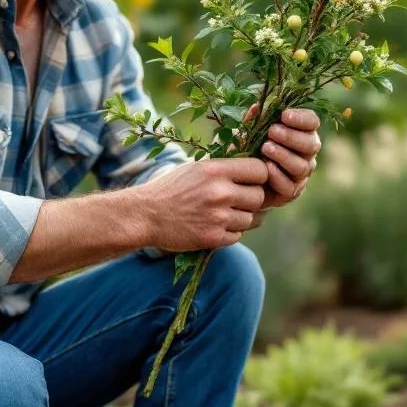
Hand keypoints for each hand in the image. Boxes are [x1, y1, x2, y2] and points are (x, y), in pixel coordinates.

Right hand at [140, 158, 267, 251]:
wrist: (146, 215)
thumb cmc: (172, 188)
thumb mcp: (197, 168)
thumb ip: (226, 169)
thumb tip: (260, 171)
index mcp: (216, 170)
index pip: (260, 170)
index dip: (259, 176)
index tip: (250, 181)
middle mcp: (220, 192)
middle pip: (259, 197)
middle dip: (251, 199)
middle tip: (236, 200)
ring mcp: (218, 217)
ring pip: (250, 219)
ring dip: (240, 218)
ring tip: (220, 213)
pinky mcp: (213, 238)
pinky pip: (237, 235)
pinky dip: (229, 233)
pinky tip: (213, 225)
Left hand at [245, 104, 321, 208]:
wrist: (238, 179)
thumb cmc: (248, 148)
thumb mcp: (248, 131)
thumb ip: (254, 120)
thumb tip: (257, 107)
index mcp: (301, 133)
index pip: (312, 122)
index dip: (302, 118)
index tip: (284, 115)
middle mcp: (306, 154)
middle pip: (312, 144)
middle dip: (292, 137)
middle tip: (273, 131)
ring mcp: (300, 174)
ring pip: (302, 166)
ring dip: (284, 156)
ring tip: (266, 148)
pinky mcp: (290, 192)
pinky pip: (290, 186)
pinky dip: (279, 176)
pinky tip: (266, 167)